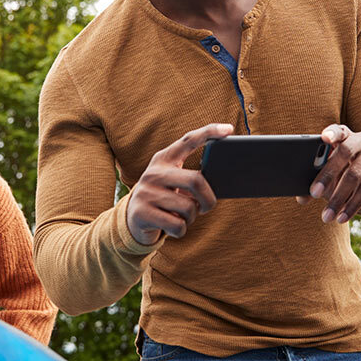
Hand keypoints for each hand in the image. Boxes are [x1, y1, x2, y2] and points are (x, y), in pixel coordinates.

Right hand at [126, 123, 234, 245]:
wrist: (132, 219)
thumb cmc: (163, 198)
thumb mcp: (173, 183)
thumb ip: (190, 178)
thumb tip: (217, 188)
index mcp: (164, 159)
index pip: (188, 140)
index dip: (209, 133)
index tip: (229, 129)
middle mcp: (153, 172)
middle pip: (196, 180)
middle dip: (209, 199)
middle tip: (207, 207)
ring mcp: (145, 192)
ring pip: (188, 208)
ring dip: (192, 218)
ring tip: (181, 217)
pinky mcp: (141, 213)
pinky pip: (177, 225)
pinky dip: (181, 231)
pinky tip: (171, 227)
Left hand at [300, 123, 360, 222]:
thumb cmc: (344, 174)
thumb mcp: (330, 176)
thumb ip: (315, 183)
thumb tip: (301, 199)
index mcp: (344, 136)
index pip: (338, 130)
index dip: (332, 133)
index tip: (324, 138)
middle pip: (345, 152)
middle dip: (327, 174)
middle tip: (315, 193)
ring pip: (354, 175)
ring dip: (338, 198)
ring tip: (327, 216)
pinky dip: (352, 205)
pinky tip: (342, 217)